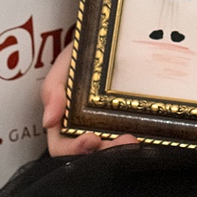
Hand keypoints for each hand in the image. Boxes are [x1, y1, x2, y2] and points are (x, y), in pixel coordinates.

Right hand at [41, 42, 138, 159]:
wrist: (109, 38)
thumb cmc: (81, 54)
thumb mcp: (63, 66)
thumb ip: (52, 89)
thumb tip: (49, 120)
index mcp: (64, 124)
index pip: (63, 149)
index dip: (75, 150)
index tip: (92, 138)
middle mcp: (85, 132)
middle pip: (91, 157)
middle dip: (107, 154)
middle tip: (126, 142)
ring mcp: (109, 131)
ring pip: (113, 154)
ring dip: (123, 152)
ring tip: (136, 140)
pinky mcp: (131, 125)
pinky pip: (132, 141)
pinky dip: (139, 142)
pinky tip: (146, 135)